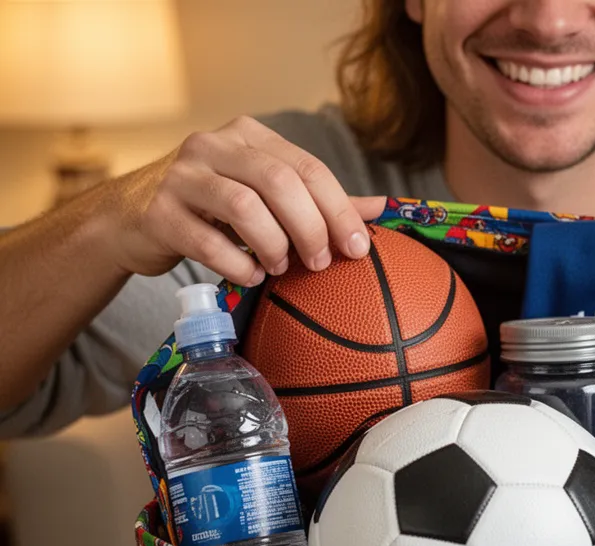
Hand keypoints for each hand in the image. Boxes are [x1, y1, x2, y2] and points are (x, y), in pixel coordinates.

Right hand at [105, 115, 384, 284]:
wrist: (130, 219)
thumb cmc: (211, 209)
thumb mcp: (264, 196)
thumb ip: (318, 200)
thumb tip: (381, 209)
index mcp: (249, 137)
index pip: (307, 167)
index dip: (339, 209)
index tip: (359, 248)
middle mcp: (213, 146)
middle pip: (279, 181)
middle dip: (310, 227)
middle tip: (320, 263)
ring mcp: (181, 176)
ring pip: (244, 206)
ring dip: (273, 245)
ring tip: (280, 268)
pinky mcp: (157, 212)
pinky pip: (206, 241)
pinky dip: (236, 264)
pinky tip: (249, 276)